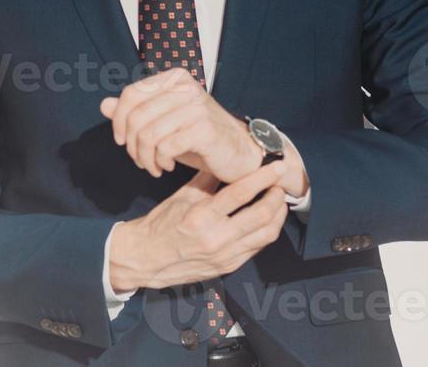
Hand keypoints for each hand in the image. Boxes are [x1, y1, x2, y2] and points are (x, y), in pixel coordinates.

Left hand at [100, 68, 260, 182]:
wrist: (239, 153)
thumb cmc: (197, 137)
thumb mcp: (162, 122)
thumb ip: (134, 112)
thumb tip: (103, 105)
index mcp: (174, 79)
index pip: (130, 94)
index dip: (118, 121)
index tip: (121, 141)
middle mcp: (186, 87)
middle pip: (136, 117)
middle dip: (132, 145)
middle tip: (140, 160)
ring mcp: (196, 106)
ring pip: (148, 134)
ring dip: (145, 158)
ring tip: (153, 166)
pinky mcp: (205, 128)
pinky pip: (165, 147)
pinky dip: (160, 162)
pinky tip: (167, 166)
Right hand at [108, 165, 288, 291]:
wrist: (146, 258)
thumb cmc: (161, 224)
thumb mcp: (181, 196)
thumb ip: (206, 179)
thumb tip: (226, 161)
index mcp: (201, 215)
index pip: (240, 193)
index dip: (263, 178)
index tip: (276, 167)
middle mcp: (216, 237)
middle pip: (261, 216)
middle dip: (277, 197)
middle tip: (281, 185)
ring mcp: (225, 255)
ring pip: (265, 235)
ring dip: (277, 216)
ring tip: (278, 202)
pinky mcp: (229, 266)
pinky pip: (257, 248)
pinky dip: (266, 231)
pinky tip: (266, 220)